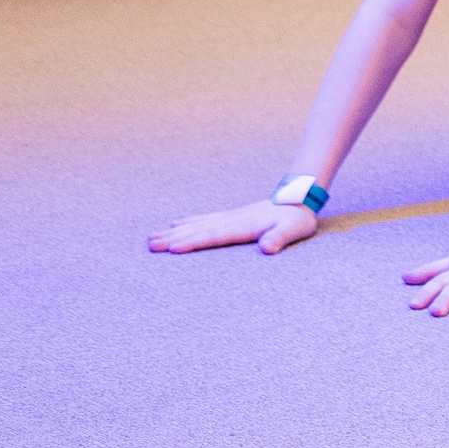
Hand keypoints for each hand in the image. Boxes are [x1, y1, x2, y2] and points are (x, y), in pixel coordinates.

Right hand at [149, 199, 317, 255]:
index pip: (214, 236)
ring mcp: (229, 217)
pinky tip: (175, 224)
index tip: (172, 248)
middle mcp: (231, 220)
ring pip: (196, 225)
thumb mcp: (293, 230)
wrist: (299, 198)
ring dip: (174, 232)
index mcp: (243, 226)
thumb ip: (279, 238)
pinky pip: (204, 220)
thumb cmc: (297, 219)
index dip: (193, 242)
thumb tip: (267, 248)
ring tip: (151, 237)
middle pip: (198, 230)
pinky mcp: (230, 217)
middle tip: (149, 246)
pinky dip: (188, 223)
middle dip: (173, 238)